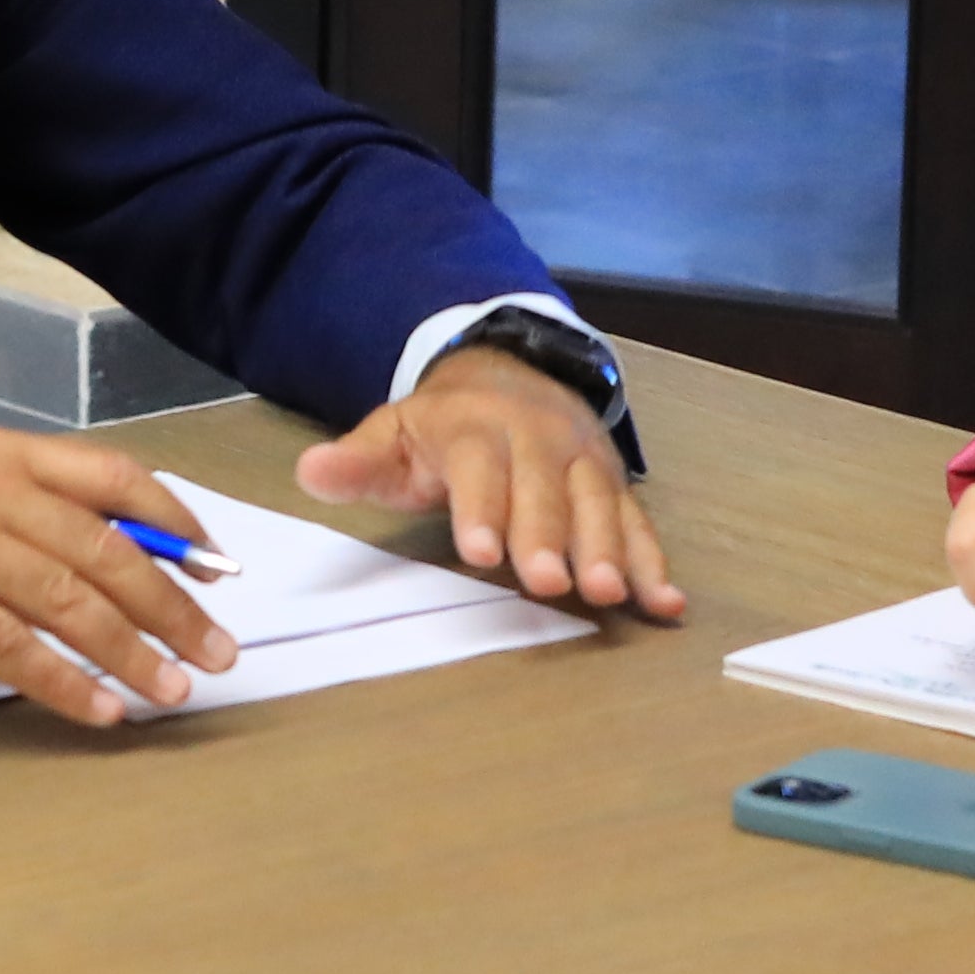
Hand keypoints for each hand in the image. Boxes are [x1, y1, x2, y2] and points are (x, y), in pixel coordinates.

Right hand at [0, 428, 240, 728]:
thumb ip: (12, 503)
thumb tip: (97, 554)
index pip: (115, 479)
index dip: (178, 524)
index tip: (219, 569)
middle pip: (107, 549)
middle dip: (174, 605)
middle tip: (217, 649)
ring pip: (69, 601)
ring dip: (132, 652)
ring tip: (172, 689)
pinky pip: (10, 647)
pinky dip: (63, 682)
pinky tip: (98, 709)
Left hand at [291, 344, 678, 614]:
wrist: (507, 371)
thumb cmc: (443, 425)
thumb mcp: (392, 432)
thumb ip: (356, 462)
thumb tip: (309, 472)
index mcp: (476, 427)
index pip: (480, 467)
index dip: (483, 508)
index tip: (481, 552)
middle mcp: (537, 438)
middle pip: (545, 487)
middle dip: (550, 535)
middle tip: (552, 583)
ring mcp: (581, 460)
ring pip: (599, 502)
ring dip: (609, 549)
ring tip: (610, 594)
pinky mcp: (612, 485)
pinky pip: (637, 521)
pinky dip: (653, 560)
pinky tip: (665, 602)